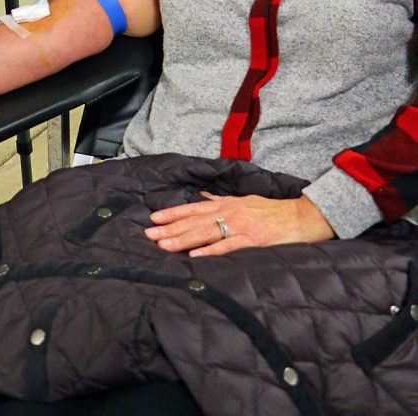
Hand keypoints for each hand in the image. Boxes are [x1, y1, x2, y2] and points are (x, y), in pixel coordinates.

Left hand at [144, 192, 334, 255]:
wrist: (303, 217)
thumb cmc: (274, 212)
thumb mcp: (246, 201)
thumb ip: (223, 201)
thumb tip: (202, 197)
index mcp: (228, 204)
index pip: (194, 208)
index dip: (173, 213)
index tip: (153, 218)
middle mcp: (231, 212)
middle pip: (195, 221)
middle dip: (170, 228)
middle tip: (149, 234)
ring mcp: (241, 226)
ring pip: (206, 232)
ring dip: (183, 239)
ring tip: (163, 245)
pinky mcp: (253, 241)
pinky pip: (228, 246)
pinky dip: (211, 251)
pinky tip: (195, 256)